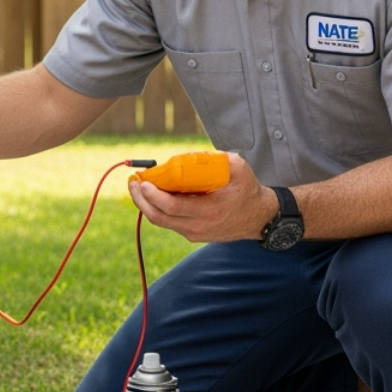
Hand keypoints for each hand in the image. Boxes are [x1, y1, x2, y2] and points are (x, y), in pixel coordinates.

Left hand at [127, 153, 276, 242]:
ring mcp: (194, 233)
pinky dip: (157, 209)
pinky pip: (168, 222)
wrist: (259, 217)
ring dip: (145, 204)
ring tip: (137, 187)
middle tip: (132, 182)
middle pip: (159, 217)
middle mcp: (199, 226)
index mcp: (210, 210)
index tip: (142, 181)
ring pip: (161, 221)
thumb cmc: (247, 189)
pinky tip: (152, 194)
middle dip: (141, 199)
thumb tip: (185, 157)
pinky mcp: (192, 234)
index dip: (153, 195)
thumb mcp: (237, 168)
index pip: (172, 207)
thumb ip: (214, 160)